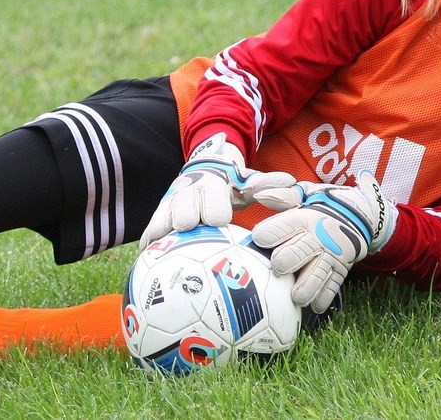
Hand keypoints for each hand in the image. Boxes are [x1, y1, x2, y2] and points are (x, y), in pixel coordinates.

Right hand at [139, 133, 297, 248]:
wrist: (202, 170)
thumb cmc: (231, 184)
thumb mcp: (249, 181)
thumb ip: (270, 185)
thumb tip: (291, 185)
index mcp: (211, 186)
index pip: (212, 203)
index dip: (215, 212)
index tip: (221, 222)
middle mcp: (186, 195)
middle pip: (184, 214)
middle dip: (190, 224)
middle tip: (195, 235)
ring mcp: (169, 206)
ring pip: (162, 224)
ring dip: (166, 240)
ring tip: (170, 259)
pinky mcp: (157, 218)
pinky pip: (149, 235)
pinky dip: (150, 250)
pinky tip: (151, 269)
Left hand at [251, 171, 397, 313]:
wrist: (359, 214)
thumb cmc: (321, 204)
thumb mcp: (305, 193)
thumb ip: (282, 195)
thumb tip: (259, 194)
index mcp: (305, 218)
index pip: (283, 227)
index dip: (269, 234)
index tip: (259, 239)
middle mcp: (318, 238)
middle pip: (298, 252)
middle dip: (286, 260)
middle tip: (278, 267)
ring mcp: (331, 256)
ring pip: (316, 275)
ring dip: (305, 288)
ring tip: (296, 297)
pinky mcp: (340, 270)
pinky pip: (332, 287)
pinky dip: (323, 298)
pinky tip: (315, 305)